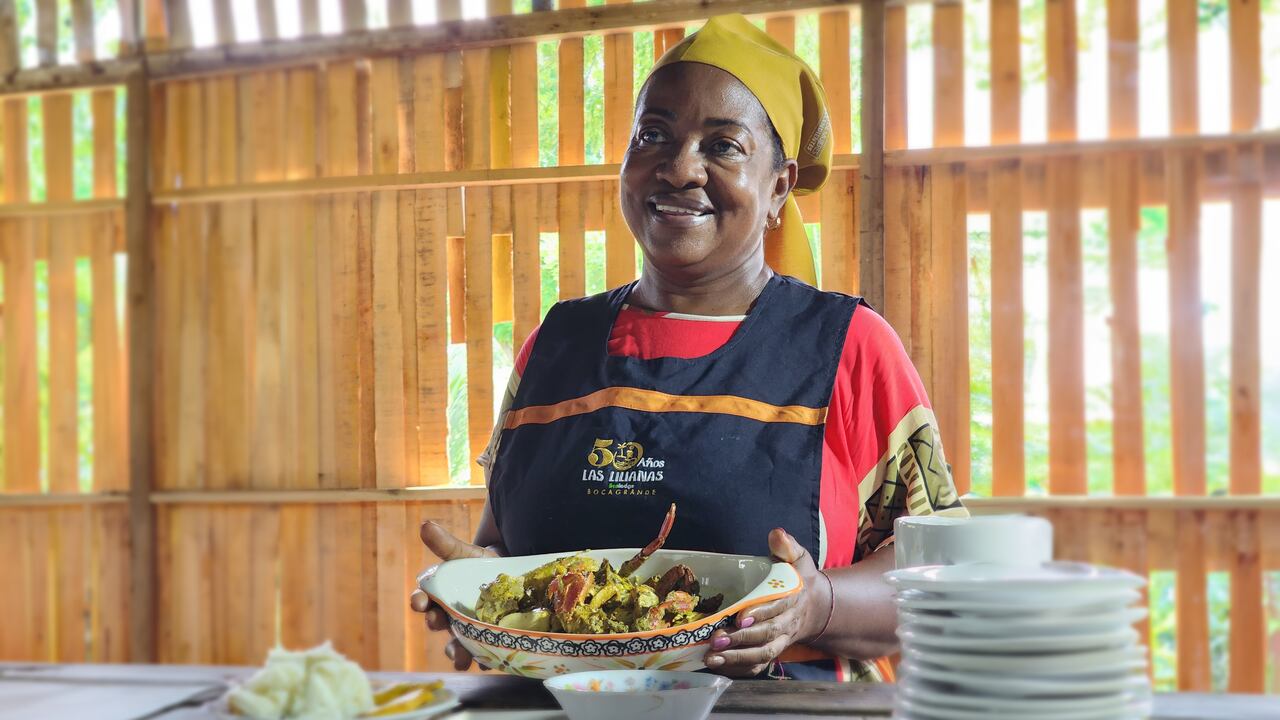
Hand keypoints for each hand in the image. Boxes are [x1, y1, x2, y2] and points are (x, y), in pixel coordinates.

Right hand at [408, 521, 499, 670]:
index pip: (423, 600)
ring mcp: (467, 630)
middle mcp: (449, 616)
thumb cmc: (480, 565)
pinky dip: (483, 660)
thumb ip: (446, 544)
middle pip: (438, 624)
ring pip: (457, 646)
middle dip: (435, 623)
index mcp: (439, 595)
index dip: (419, 601)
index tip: (419, 601)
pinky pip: (482, 654)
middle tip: (436, 621)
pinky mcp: (487, 640)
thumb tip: (425, 525)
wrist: (509, 575)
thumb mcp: (465, 553)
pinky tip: (488, 662)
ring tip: (461, 658)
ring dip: (456, 653)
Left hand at [702, 528, 831, 676]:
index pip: (778, 607)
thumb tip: (776, 534)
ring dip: (737, 658)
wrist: (815, 607)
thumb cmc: (798, 579)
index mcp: (793, 598)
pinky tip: (717, 666)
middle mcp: (788, 624)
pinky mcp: (772, 652)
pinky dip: (738, 669)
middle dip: (742, 639)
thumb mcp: (797, 558)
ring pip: (762, 654)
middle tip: (716, 638)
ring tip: (711, 656)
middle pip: (767, 635)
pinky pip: (758, 666)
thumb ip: (787, 546)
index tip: (740, 616)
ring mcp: (780, 641)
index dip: (760, 613)